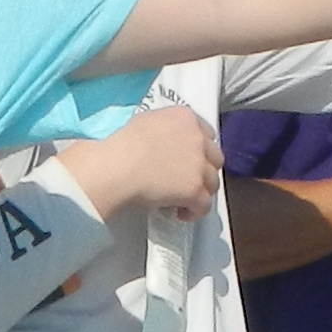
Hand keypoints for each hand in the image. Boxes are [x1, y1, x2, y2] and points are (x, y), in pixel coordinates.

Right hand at [61, 99, 219, 222]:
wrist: (117, 167)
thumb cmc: (123, 144)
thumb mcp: (147, 121)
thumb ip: (166, 127)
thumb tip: (167, 141)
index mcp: (185, 118)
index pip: (206, 133)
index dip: (200, 149)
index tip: (191, 159)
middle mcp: (197, 138)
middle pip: (214, 158)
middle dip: (204, 169)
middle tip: (189, 179)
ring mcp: (198, 165)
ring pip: (212, 182)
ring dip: (201, 191)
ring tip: (184, 199)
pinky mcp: (195, 189)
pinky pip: (204, 205)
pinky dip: (194, 212)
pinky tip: (181, 213)